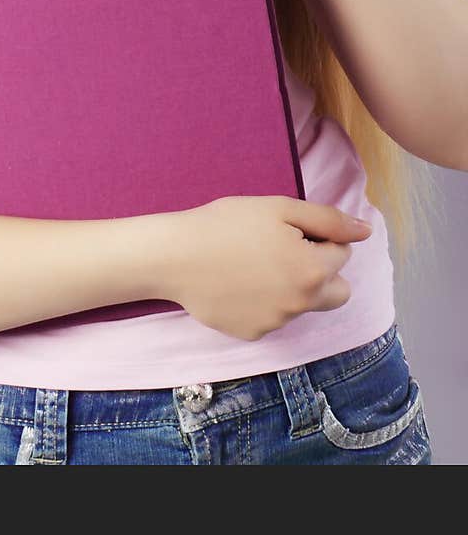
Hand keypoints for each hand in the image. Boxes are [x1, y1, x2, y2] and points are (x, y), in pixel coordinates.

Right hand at [151, 195, 371, 341]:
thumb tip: (365, 232)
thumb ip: (328, 220)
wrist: (177, 255)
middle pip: (338, 291)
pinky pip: (274, 318)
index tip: (288, 229)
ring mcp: (278, 323)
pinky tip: (239, 283)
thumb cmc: (227, 223)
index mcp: (313, 270)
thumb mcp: (279, 208)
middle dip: (322, 272)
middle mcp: (302, 303)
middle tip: (286, 251)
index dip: (319, 236)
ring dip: (293, 287)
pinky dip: (264, 302)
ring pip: (304, 305)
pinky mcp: (254, 334)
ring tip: (255, 264)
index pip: (342, 253)